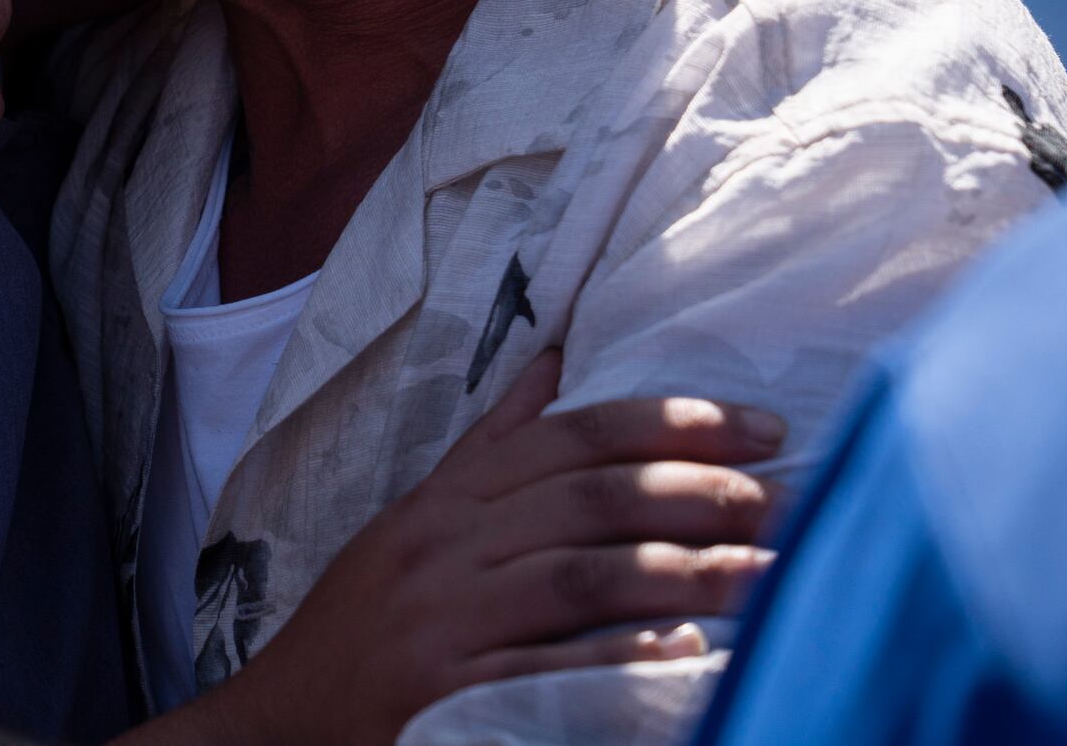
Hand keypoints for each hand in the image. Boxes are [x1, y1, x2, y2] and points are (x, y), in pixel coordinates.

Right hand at [198, 351, 782, 745]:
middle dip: (700, 493)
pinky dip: (614, 658)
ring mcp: (441, 622)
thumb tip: (558, 357)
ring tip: (773, 575)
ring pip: (579, 576)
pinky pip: (539, 672)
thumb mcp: (418, 520)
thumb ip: (493, 444)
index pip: (571, 437)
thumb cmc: (364, 624)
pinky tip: (686, 654)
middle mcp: (443, 548)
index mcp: (446, 500)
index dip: (670, 424)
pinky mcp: (440, 694)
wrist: (275, 726)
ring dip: (688, 572)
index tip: (761, 429)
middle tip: (791, 500)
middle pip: (589, 499)